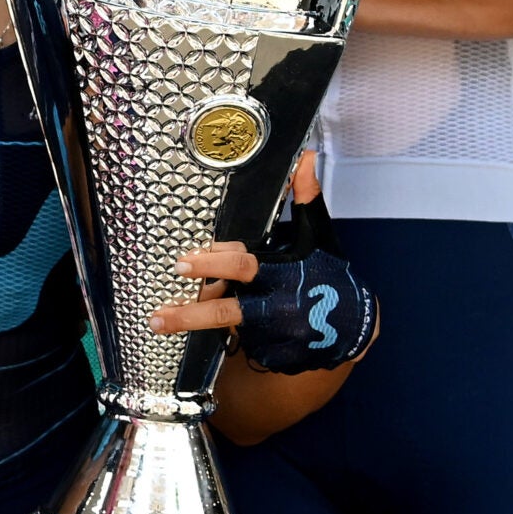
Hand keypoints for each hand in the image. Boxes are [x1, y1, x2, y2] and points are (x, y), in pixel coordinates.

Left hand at [151, 189, 377, 373]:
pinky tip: (212, 329)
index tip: (183, 261)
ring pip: (226, 328)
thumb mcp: (318, 234)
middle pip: (227, 311)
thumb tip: (306, 157)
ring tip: (156, 322)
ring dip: (192, 324)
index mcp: (281, 272)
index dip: (212, 262)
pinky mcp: (274, 356)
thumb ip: (305, 198)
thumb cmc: (329, 273)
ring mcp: (273, 336)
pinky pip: (241, 345)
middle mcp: (274, 305)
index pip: (241, 265)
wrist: (356, 325)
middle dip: (191, 314)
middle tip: (159, 314)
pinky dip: (227, 335)